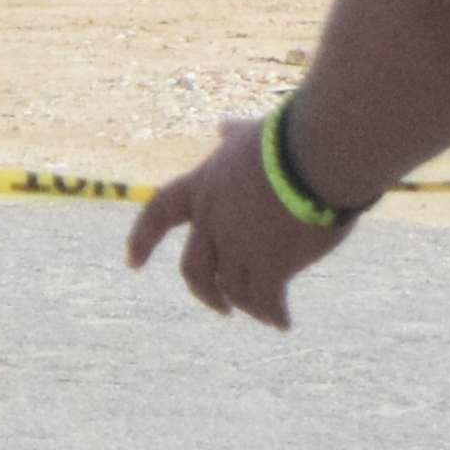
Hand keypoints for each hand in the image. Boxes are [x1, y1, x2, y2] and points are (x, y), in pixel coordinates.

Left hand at [126, 120, 343, 329]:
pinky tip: (283, 322)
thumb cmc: (289, 139)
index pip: (158, 213)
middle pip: (194, 269)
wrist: (317, 156)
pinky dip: (273, 314)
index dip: (142, 239)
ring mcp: (239, 246)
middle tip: (222, 307)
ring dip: (249, 306)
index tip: (132, 263)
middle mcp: (213, 221)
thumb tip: (222, 127)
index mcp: (202, 187)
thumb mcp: (250, 135)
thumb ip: (233, 138)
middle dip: (205, 292)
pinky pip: (266, 300)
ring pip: (234, 290)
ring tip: (266, 315)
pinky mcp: (272, 266)